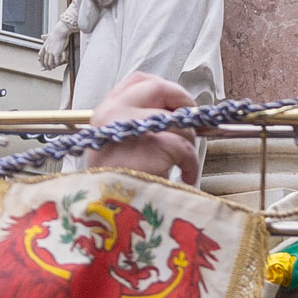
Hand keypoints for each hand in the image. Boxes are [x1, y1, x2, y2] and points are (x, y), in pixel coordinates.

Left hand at [38, 14, 75, 71]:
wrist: (60, 32)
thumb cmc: (56, 34)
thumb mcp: (49, 37)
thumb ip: (46, 40)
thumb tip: (42, 37)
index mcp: (44, 47)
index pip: (40, 56)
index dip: (41, 62)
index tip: (42, 65)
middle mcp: (46, 50)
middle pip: (45, 61)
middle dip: (46, 66)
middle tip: (49, 69)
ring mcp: (51, 52)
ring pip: (49, 63)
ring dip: (51, 67)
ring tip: (53, 68)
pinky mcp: (56, 53)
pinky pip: (56, 61)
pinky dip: (57, 64)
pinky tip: (58, 65)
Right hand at [84, 72, 198, 184]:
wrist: (106, 216)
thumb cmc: (114, 190)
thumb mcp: (115, 151)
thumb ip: (135, 128)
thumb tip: (173, 117)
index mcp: (104, 114)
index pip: (138, 81)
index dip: (164, 88)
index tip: (176, 102)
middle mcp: (113, 114)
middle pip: (160, 88)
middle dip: (184, 103)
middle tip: (194, 122)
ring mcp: (132, 127)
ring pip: (178, 121)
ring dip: (187, 144)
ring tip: (182, 165)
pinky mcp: (151, 145)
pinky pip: (184, 148)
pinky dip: (191, 165)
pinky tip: (185, 177)